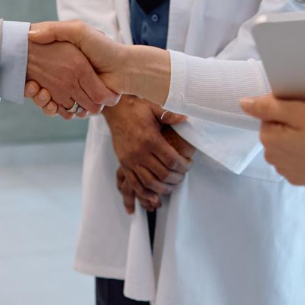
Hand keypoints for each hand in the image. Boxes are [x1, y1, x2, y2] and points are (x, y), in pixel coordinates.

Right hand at [27, 21, 169, 103]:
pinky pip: (60, 110)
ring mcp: (72, 90)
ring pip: (47, 100)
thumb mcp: (78, 31)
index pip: (37, 67)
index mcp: (65, 60)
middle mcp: (66, 76)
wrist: (124, 68)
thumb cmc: (102, 47)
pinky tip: (49, 102)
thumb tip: (30, 34)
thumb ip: (56, 30)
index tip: (24, 72)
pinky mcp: (79, 103)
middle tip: (31, 85)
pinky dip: (52, 109)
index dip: (29, 73)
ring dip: (41, 99)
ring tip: (39, 91)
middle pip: (39, 86)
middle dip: (33, 89)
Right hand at [103, 97, 193, 213]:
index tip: (189, 165)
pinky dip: (145, 193)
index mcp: (150, 139)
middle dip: (176, 179)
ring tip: (171, 186)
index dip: (183, 166)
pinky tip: (154, 196)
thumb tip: (186, 118)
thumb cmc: (137, 109)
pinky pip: (134, 184)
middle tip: (182, 176)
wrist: (115, 110)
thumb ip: (170, 115)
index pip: (171, 160)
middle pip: (162, 174)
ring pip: (149, 182)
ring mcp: (130, 160)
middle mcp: (139, 152)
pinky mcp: (123, 164)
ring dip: (163, 188)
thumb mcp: (155, 108)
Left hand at [239, 95, 304, 188]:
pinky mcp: (298, 179)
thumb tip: (244, 103)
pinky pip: (293, 160)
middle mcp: (272, 159)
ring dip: (295, 140)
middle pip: (274, 132)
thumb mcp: (301, 112)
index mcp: (269, 140)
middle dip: (289, 126)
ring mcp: (285, 171)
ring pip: (283, 146)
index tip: (304, 115)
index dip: (285, 111)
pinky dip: (302, 154)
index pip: (267, 116)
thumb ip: (269, 106)